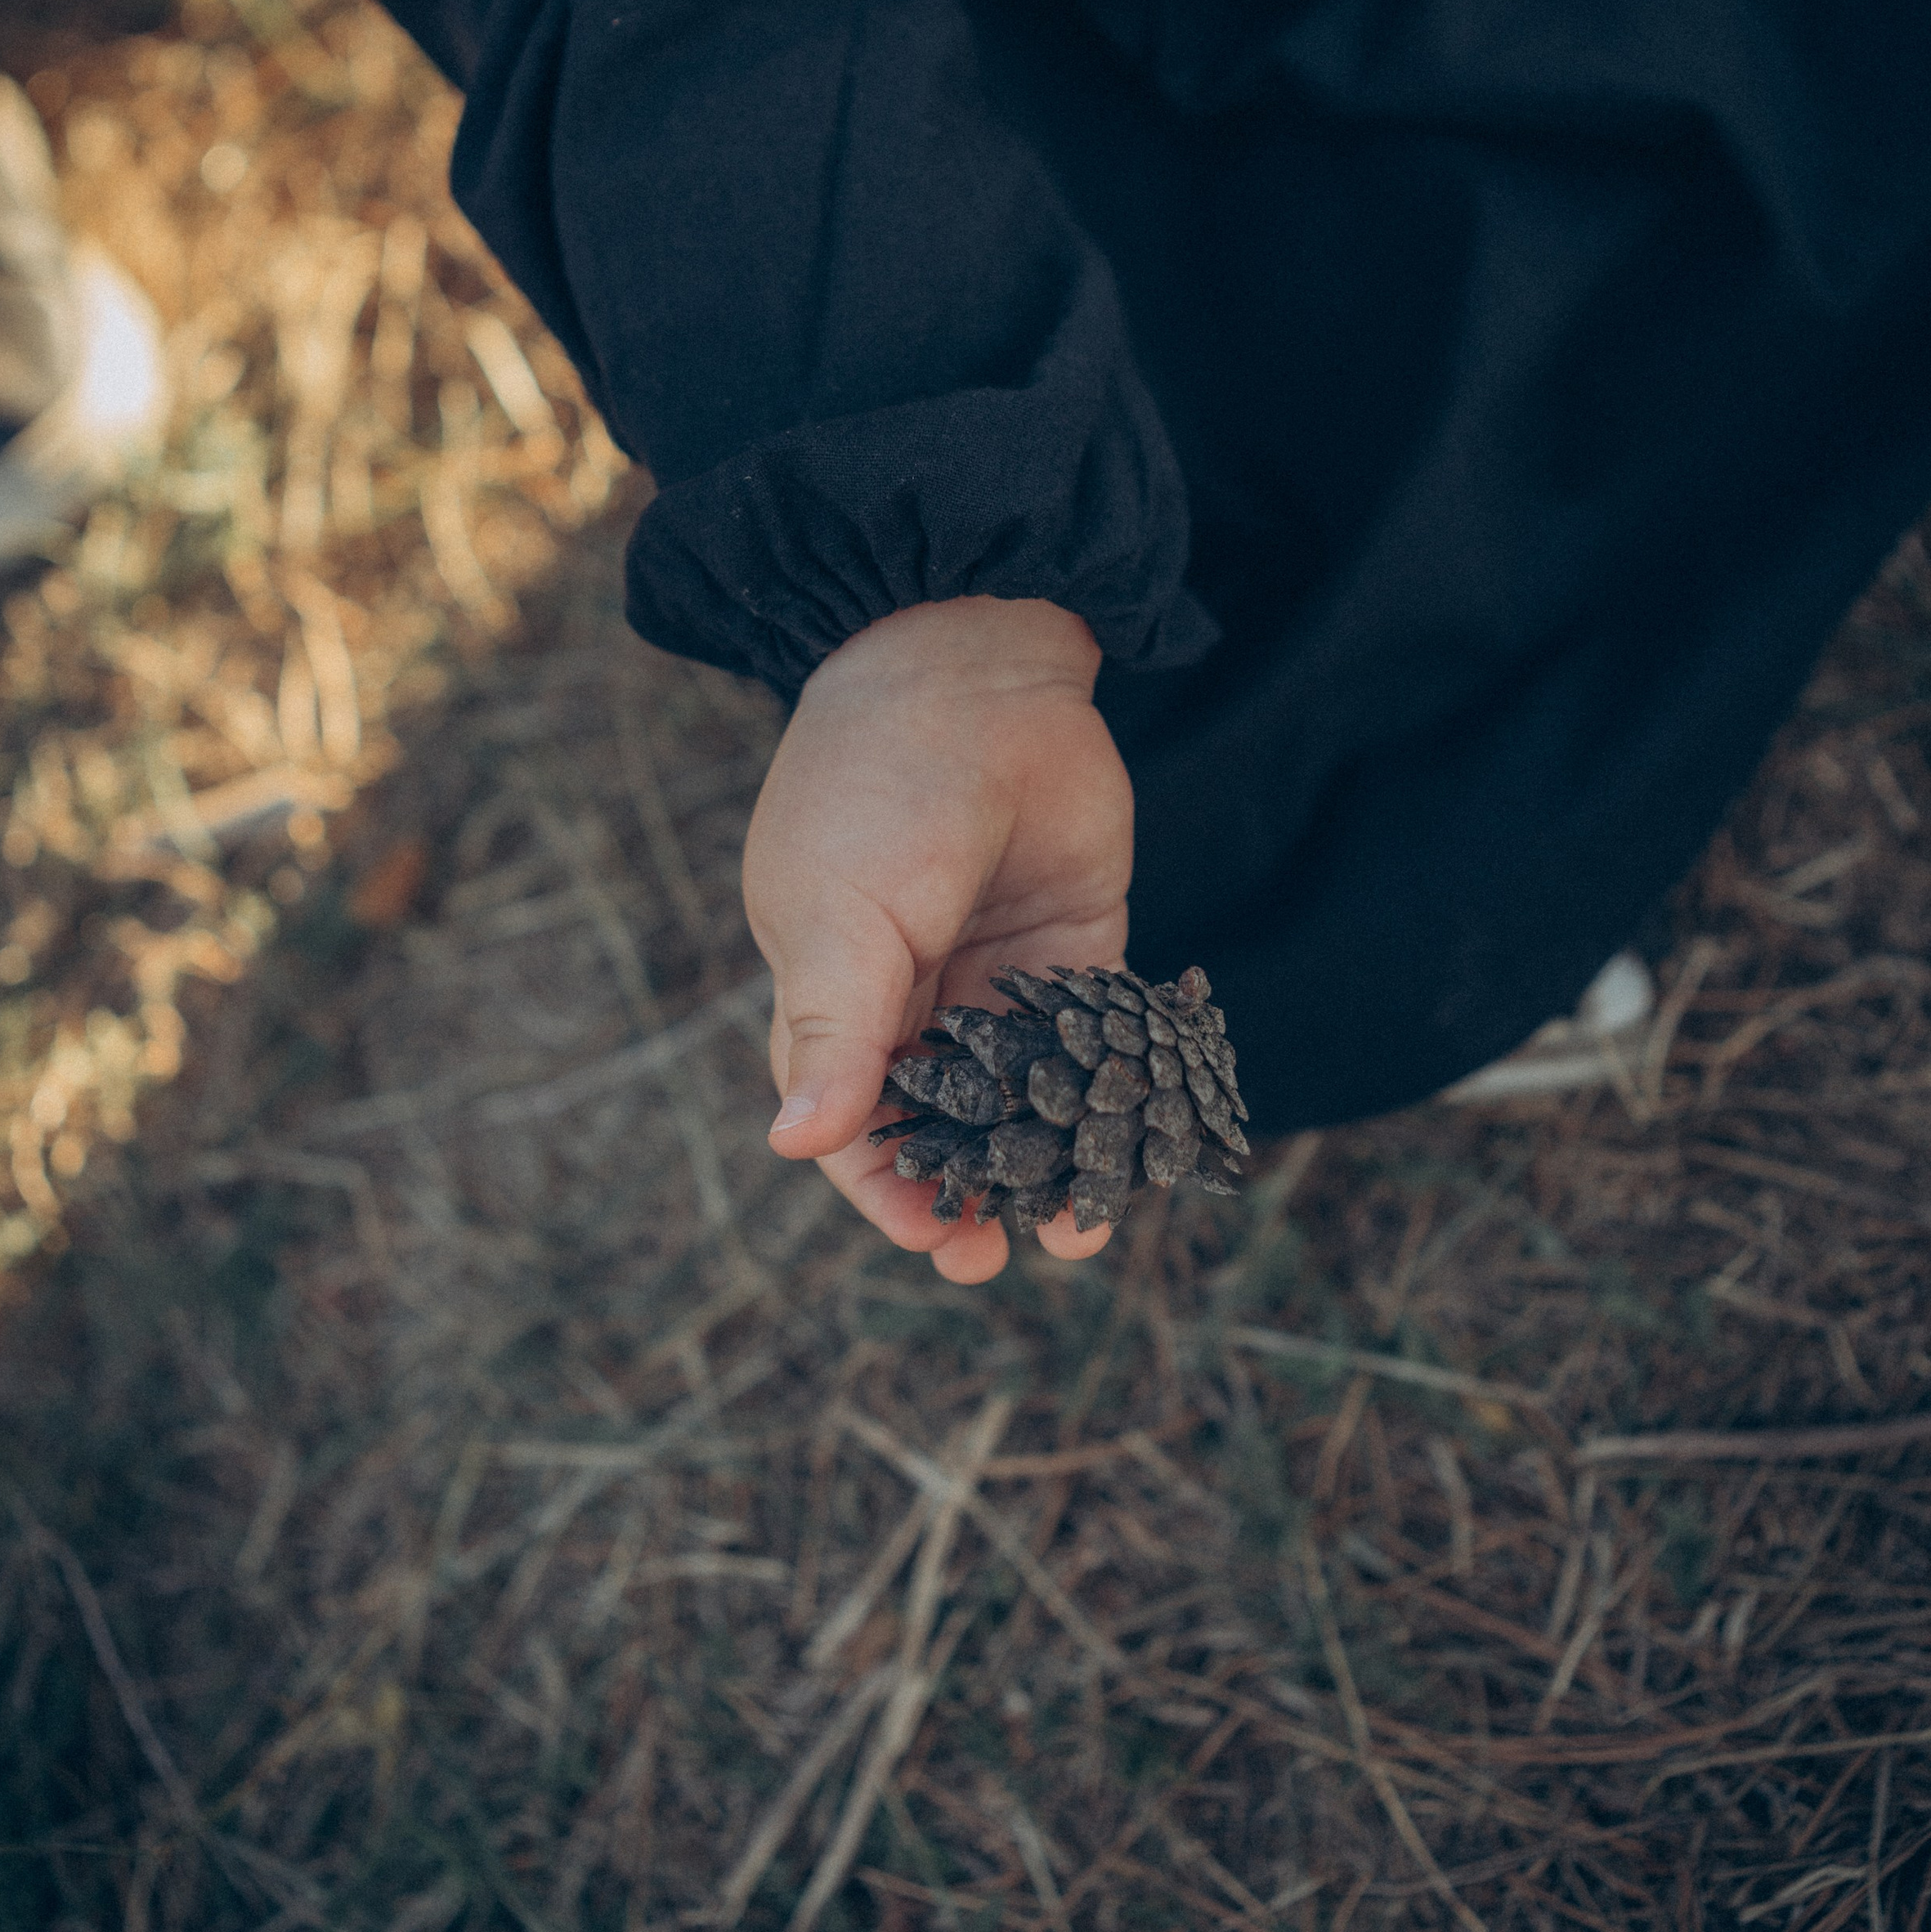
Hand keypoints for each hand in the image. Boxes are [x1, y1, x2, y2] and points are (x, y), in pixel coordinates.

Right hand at [744, 596, 1134, 1285]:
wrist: (974, 668)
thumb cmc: (876, 790)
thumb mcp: (840, 913)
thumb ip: (835, 1031)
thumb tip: (792, 1144)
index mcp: (836, 994)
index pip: (852, 1120)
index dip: (886, 1188)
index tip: (931, 1238)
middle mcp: (918, 997)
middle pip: (943, 1126)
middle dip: (966, 1197)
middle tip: (992, 1263)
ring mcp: (1002, 975)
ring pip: (1027, 1101)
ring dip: (1046, 1166)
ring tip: (1077, 1232)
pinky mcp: (1080, 948)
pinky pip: (1100, 1043)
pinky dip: (1115, 1100)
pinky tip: (1138, 1153)